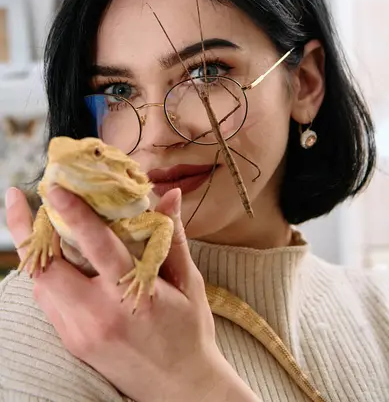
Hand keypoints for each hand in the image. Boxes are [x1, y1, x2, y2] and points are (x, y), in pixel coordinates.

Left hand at [5, 186, 253, 401]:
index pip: (95, 245)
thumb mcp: (188, 282)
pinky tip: (54, 256)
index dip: (72, 212)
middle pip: (45, 268)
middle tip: (19, 198)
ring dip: (35, 249)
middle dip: (24, 230)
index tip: (54, 186)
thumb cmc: (189, 332)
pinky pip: (48, 301)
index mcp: (132, 295)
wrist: (179, 389)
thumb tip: (170, 195)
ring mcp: (79, 332)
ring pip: (40, 284)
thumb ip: (172, 236)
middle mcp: (98, 315)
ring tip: (35, 220)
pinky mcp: (72, 343)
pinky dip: (46, 273)